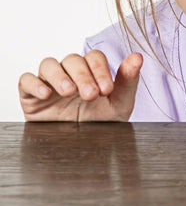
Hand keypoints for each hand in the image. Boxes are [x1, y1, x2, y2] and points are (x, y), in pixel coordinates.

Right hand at [19, 51, 142, 121]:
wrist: (81, 148)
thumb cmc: (99, 122)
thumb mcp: (119, 103)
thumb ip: (128, 80)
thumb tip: (138, 56)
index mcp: (91, 71)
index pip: (94, 57)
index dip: (100, 69)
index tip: (106, 89)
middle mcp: (70, 73)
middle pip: (72, 59)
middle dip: (83, 76)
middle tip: (90, 95)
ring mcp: (49, 82)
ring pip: (48, 64)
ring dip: (59, 76)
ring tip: (68, 92)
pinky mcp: (30, 94)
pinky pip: (26, 80)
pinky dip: (34, 84)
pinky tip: (46, 94)